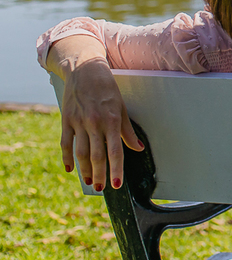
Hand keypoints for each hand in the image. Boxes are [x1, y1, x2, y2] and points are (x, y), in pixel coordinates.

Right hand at [59, 58, 142, 189]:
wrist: (84, 70)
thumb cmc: (107, 89)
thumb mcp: (121, 108)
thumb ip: (128, 131)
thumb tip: (139, 148)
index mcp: (111, 121)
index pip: (115, 151)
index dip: (116, 169)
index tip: (118, 184)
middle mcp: (94, 123)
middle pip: (97, 156)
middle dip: (100, 174)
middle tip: (101, 188)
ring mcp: (78, 122)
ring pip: (81, 153)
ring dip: (85, 170)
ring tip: (89, 182)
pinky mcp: (66, 120)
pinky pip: (65, 143)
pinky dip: (67, 158)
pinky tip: (70, 169)